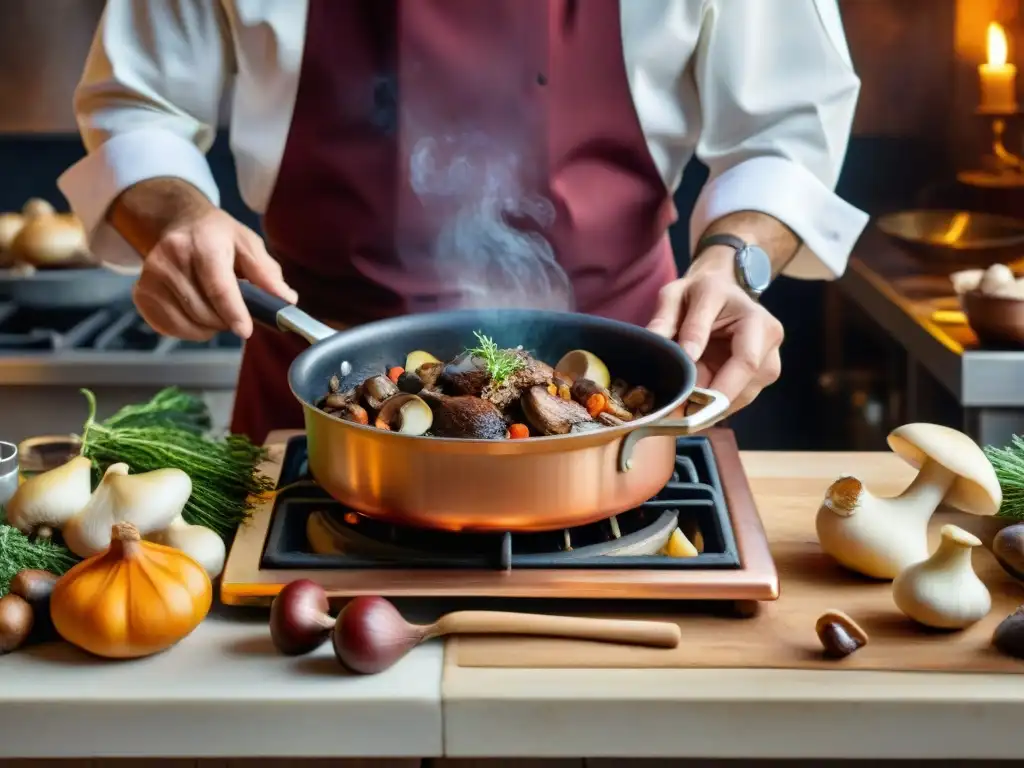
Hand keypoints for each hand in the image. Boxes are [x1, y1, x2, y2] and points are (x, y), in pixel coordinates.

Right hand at [132, 208, 297, 340]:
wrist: (177, 222)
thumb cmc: (217, 236)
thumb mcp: (248, 244)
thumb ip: (267, 273)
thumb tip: (286, 300)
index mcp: (204, 243)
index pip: (218, 286)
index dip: (234, 312)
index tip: (245, 331)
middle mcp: (172, 256)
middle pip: (204, 310)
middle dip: (226, 320)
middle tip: (235, 312)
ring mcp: (152, 275)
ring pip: (188, 322)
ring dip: (209, 326)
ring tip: (216, 310)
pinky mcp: (142, 292)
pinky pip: (170, 327)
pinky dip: (189, 329)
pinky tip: (196, 313)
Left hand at [646, 248, 783, 414]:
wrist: (719, 290)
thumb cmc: (697, 291)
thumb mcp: (676, 295)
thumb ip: (668, 319)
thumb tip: (682, 355)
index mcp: (754, 318)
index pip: (746, 361)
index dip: (720, 388)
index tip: (687, 402)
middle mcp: (769, 341)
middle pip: (745, 387)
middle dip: (710, 405)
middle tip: (675, 416)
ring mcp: (769, 361)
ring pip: (740, 399)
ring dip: (710, 408)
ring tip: (678, 406)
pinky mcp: (760, 376)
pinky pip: (736, 400)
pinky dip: (712, 406)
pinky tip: (691, 402)